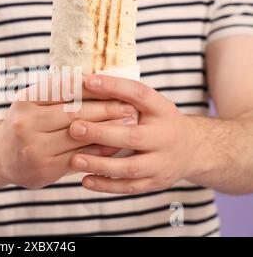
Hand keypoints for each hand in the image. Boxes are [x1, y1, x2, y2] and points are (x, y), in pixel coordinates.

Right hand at [0, 80, 136, 189]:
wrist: (0, 157)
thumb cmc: (25, 124)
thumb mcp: (31, 102)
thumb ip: (57, 92)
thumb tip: (99, 79)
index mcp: (25, 101)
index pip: (64, 89)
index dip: (93, 88)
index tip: (115, 86)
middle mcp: (26, 123)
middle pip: (74, 113)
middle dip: (106, 108)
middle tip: (130, 105)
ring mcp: (34, 148)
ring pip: (79, 136)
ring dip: (108, 129)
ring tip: (129, 123)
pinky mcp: (44, 169)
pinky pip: (79, 157)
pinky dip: (100, 150)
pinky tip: (115, 144)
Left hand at [68, 74, 208, 193]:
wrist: (193, 150)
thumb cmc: (158, 121)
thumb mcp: (150, 104)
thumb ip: (123, 96)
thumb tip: (86, 81)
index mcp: (162, 110)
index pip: (139, 94)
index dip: (114, 87)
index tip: (88, 82)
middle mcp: (165, 136)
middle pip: (133, 137)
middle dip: (102, 134)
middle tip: (75, 129)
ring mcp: (161, 163)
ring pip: (130, 167)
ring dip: (100, 164)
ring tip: (75, 160)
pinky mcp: (155, 183)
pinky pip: (129, 187)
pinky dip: (106, 185)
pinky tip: (86, 181)